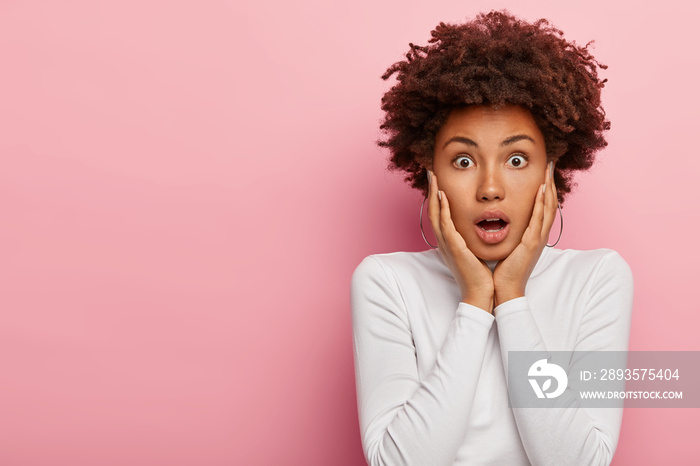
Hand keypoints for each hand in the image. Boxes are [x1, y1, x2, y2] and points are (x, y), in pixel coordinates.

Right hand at [427, 170, 494, 312]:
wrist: (480, 294)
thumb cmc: (480, 276)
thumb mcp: (474, 252)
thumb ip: (472, 240)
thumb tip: (480, 228)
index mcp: (449, 242)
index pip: (439, 215)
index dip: (437, 198)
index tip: (438, 182)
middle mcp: (444, 242)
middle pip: (432, 211)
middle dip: (431, 191)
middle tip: (430, 173)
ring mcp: (447, 244)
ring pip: (435, 215)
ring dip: (433, 195)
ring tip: (433, 178)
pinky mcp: (453, 248)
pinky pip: (445, 225)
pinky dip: (442, 209)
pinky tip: (442, 196)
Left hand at [493, 162, 557, 306]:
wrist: (504, 289)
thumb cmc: (504, 270)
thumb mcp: (509, 246)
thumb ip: (510, 233)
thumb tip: (502, 222)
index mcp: (533, 236)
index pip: (543, 208)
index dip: (545, 190)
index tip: (544, 173)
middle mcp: (539, 235)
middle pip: (550, 204)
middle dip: (550, 184)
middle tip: (551, 165)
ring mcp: (537, 239)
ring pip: (548, 208)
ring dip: (549, 188)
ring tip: (549, 170)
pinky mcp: (531, 244)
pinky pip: (539, 220)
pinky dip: (542, 203)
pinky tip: (542, 190)